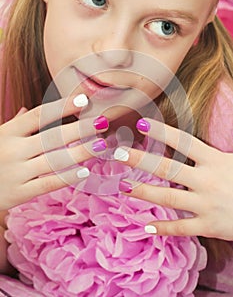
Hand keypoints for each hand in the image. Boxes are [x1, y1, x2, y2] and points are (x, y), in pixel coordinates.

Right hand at [0, 95, 107, 209]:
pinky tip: (84, 171)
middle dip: (80, 129)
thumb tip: (26, 109)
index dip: (62, 106)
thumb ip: (14, 124)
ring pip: (55, 160)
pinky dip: (67, 177)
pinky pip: (48, 184)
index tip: (84, 100)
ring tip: (100, 145)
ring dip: (80, 152)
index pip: (39, 115)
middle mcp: (13, 150)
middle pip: (52, 137)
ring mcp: (16, 172)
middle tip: (102, 122)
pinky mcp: (19, 193)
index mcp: (7, 132)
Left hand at [114, 118, 232, 239]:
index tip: (141, 123)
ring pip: (169, 198)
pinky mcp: (209, 226)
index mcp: (215, 160)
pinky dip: (164, 228)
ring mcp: (207, 204)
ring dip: (144, 193)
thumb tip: (199, 132)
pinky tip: (145, 227)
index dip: (161, 132)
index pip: (183, 142)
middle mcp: (208, 180)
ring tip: (123, 187)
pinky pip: (182, 228)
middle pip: (168, 169)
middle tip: (118, 154)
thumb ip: (213, 151)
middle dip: (141, 161)